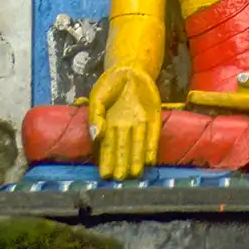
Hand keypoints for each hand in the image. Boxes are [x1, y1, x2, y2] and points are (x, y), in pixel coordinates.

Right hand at [88, 65, 160, 179]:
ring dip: (137, 160)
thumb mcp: (97, 96)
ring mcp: (140, 123)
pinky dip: (152, 146)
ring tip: (134, 174)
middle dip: (122, 164)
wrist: (130, 69)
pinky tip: (150, 160)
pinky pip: (153, 134)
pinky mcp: (154, 118)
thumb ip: (95, 115)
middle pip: (123, 149)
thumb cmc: (110, 85)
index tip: (105, 175)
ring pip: (138, 145)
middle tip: (120, 179)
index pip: (108, 147)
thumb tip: (95, 135)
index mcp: (109, 125)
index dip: (106, 161)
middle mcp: (125, 128)